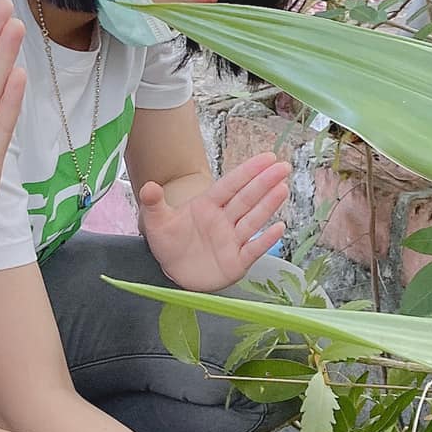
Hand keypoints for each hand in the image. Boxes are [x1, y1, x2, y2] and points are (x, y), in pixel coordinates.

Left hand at [140, 154, 289, 291]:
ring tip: (283, 189)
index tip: (267, 158)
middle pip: (246, 198)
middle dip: (265, 183)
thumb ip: (154, 204)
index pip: (230, 185)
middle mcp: (223, 220)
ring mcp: (232, 240)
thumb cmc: (168, 243)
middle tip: (283, 166)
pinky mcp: (236, 262)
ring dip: (268, 205)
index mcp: (207, 206)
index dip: (248, 171)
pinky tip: (279, 228)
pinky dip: (266, 240)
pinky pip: (253, 249)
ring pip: (252, 220)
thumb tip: (148, 187)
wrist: (173, 273)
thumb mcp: (156, 222)